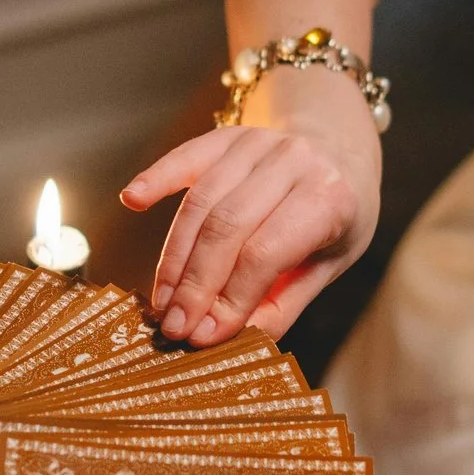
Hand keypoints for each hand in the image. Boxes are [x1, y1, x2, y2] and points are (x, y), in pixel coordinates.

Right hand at [120, 65, 379, 345]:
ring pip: (200, 201)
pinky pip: (185, 158)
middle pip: (226, 228)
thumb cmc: (334, 216)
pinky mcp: (229, 136)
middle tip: (174, 326)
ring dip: (174, 257)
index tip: (202, 335)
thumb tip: (230, 338)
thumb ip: (283, 302)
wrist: (341, 149)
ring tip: (162, 301)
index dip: (229, 298)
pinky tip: (132, 200)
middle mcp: (293, 161)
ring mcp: (258, 142)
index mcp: (328, 197)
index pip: (265, 254)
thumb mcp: (328, 264)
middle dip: (195, 284)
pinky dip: (156, 178)